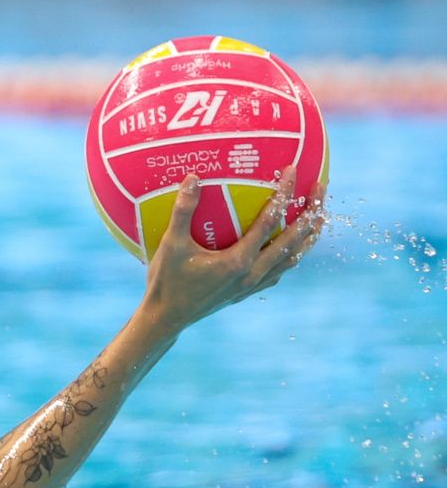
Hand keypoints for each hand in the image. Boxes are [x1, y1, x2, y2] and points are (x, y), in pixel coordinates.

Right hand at [139, 167, 327, 335]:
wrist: (166, 317)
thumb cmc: (166, 280)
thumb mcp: (170, 245)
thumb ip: (183, 211)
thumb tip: (193, 177)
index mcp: (238, 261)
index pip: (270, 222)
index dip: (284, 194)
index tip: (294, 170)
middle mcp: (253, 274)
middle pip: (293, 240)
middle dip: (310, 212)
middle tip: (321, 187)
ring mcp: (252, 284)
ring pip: (292, 258)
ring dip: (308, 236)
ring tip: (319, 217)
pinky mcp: (247, 291)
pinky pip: (279, 271)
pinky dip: (291, 256)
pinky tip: (291, 248)